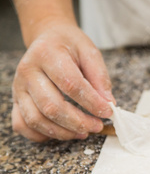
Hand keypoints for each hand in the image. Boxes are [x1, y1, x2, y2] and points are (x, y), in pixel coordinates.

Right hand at [11, 21, 114, 141]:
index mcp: (47, 54)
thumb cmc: (69, 46)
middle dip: (78, 121)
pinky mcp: (16, 100)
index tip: (108, 111)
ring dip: (63, 132)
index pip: (70, 84)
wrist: (47, 39)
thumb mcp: (89, 52)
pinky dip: (42, 135)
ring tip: (84, 132)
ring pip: (36, 119)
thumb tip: (108, 103)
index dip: (92, 102)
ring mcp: (18, 88)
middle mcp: (28, 71)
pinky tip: (63, 133)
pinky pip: (22, 125)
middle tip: (98, 125)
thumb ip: (100, 77)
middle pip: (51, 106)